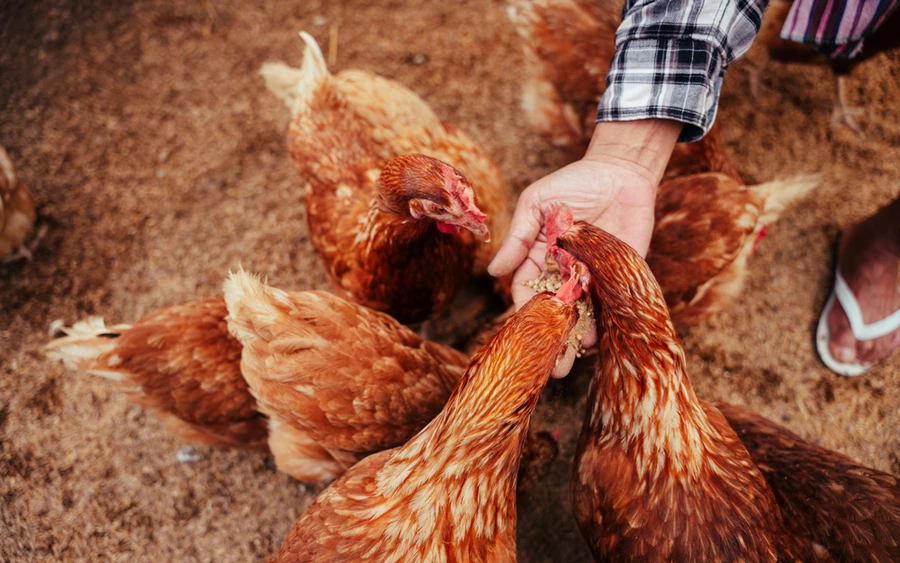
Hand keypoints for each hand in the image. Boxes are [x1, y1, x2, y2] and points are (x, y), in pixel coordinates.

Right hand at [488, 119, 681, 375]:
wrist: (621, 170)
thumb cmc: (574, 182)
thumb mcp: (537, 203)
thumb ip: (518, 238)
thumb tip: (493, 270)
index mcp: (541, 257)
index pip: (526, 292)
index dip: (522, 314)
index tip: (519, 338)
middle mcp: (565, 272)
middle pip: (553, 312)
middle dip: (550, 339)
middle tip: (547, 369)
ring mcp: (593, 275)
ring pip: (581, 314)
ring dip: (573, 339)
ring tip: (567, 365)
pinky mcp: (620, 273)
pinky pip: (609, 303)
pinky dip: (602, 322)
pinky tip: (592, 341)